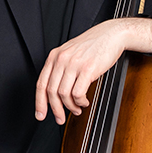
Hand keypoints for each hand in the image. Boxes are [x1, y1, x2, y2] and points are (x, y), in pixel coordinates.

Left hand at [34, 18, 151, 124]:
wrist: (111, 34)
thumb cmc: (93, 45)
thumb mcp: (71, 52)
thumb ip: (61, 68)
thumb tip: (55, 92)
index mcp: (55, 56)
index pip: (41, 83)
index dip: (39, 102)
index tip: (40, 114)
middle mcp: (62, 59)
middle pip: (51, 92)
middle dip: (55, 110)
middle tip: (60, 118)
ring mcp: (74, 64)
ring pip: (64, 94)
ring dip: (71, 107)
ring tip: (77, 108)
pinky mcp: (88, 69)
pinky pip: (78, 93)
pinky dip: (80, 101)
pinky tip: (84, 101)